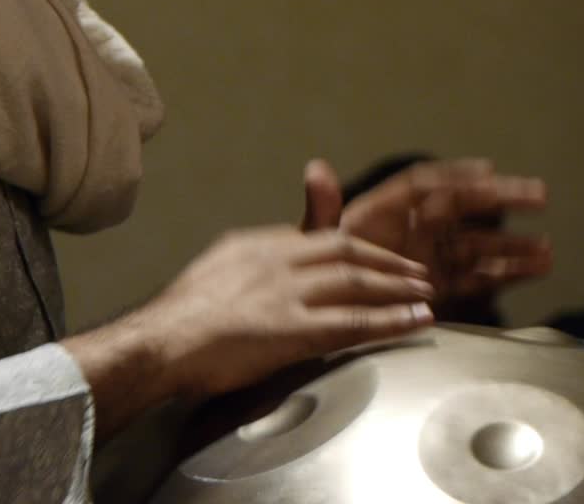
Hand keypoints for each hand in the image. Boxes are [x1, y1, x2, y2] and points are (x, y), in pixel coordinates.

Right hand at [64, 224, 433, 439]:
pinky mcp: (292, 329)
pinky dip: (392, 319)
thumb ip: (247, 264)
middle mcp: (277, 259)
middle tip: (416, 270)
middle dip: (387, 259)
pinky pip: (353, 321)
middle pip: (346, 250)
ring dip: (398, 285)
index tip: (376, 257)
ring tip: (426, 291)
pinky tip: (418, 319)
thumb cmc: (176, 322)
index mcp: (257, 244)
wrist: (157, 344)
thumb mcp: (215, 271)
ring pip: (356, 280)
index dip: (354, 247)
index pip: (316, 239)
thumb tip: (262, 267)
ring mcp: (287, 293)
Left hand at [302, 158, 552, 307]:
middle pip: (462, 207)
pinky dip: (507, 273)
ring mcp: (429, 259)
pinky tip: (538, 268)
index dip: (456, 174)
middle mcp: (412, 230)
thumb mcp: (314, 243)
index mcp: (383, 212)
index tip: (489, 170)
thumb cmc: (310, 276)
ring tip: (547, 249)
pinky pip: (477, 276)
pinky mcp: (438, 288)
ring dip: (512, 246)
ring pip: (478, 245)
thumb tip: (315, 169)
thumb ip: (320, 211)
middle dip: (501, 201)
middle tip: (540, 194)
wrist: (314, 316)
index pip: (424, 184)